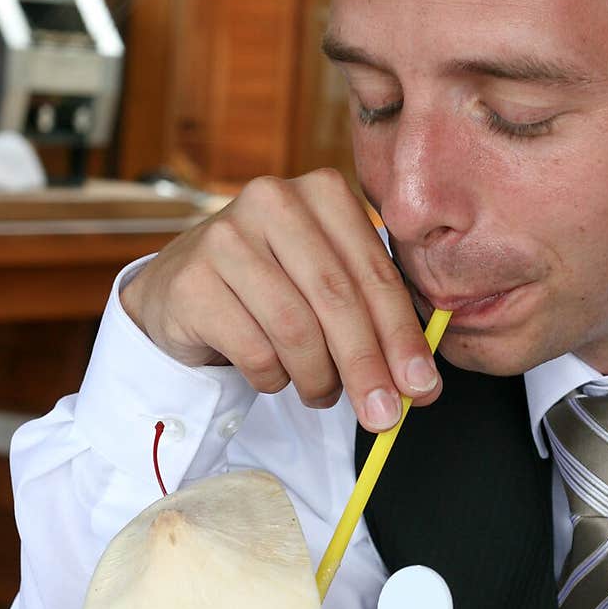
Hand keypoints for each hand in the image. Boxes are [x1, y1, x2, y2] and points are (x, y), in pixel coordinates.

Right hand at [120, 170, 442, 430]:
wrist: (184, 293)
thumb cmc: (274, 289)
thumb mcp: (329, 286)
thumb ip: (375, 319)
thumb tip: (420, 385)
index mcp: (323, 192)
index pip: (375, 274)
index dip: (402, 337)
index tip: (422, 388)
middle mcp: (273, 201)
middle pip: (337, 299)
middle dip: (367, 366)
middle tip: (383, 416)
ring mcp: (225, 237)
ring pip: (295, 329)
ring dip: (318, 378)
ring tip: (321, 394)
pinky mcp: (192, 281)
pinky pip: (253, 350)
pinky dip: (273, 378)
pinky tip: (273, 376)